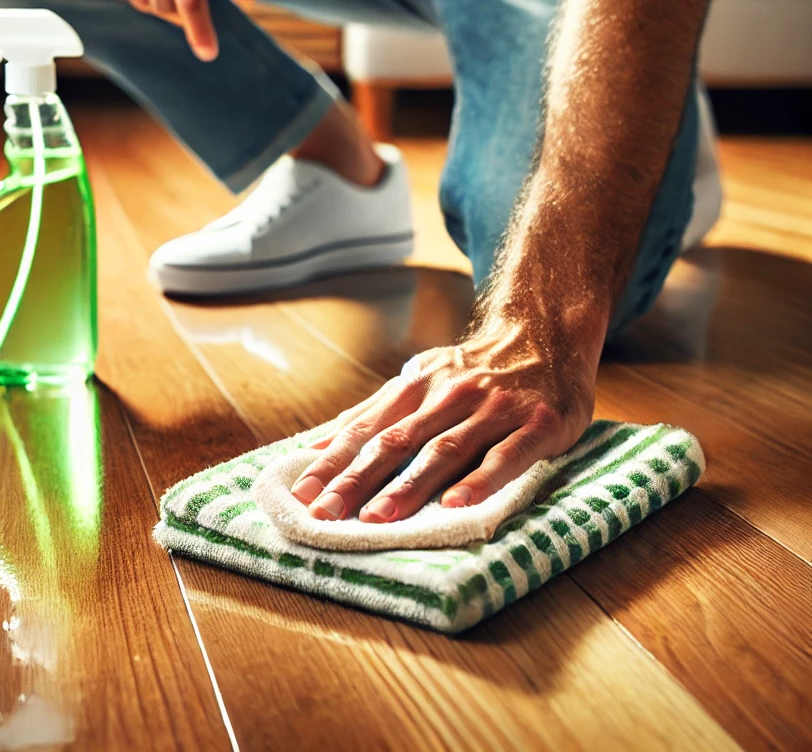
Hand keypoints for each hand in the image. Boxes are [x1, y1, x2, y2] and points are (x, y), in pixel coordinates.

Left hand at [290, 315, 599, 522]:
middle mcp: (450, 394)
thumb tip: (317, 445)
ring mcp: (494, 408)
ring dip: (409, 485)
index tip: (302, 494)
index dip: (333, 462)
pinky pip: (506, 456)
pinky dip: (480, 481)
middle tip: (325, 514)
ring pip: (445, 449)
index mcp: (417, 385)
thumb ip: (374, 413)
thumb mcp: (421, 379)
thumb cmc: (474, 369)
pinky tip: (457, 506)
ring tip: (377, 518)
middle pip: (396, 441)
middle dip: (357, 479)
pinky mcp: (537, 423)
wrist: (547, 332)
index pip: (365, 428)